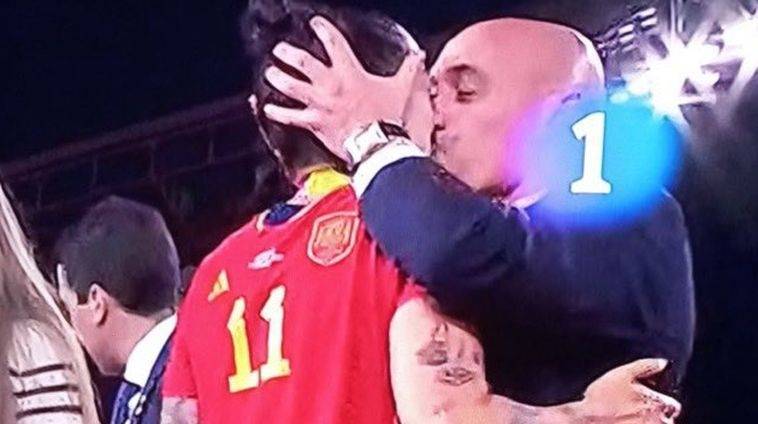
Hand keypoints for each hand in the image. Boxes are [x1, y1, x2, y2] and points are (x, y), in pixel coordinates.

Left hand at [262, 15, 426, 160]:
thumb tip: (417, 57)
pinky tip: (269, 109)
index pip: (334, 43)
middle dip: (289, 53)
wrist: (380, 146)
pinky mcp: (315, 124)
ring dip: (278, 78)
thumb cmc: (390, 119)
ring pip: (291, 86)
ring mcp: (320, 105)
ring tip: (271, 73)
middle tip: (280, 49)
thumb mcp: (404, 90)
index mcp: (351, 72)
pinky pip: (291, 117)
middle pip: (303, 62)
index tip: (316, 24)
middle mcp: (330, 85)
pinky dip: (278, 113)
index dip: (323, 30)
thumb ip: (409, 71)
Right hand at [573, 358, 680, 422]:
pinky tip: (620, 422)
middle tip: (632, 409)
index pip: (673, 405)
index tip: (646, 399)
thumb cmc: (603, 400)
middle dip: (653, 415)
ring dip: (644, 422)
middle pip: (665, 420)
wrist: (585, 422)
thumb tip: (663, 363)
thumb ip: (646, 366)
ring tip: (624, 417)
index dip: (660, 400)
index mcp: (660, 405)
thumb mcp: (623, 374)